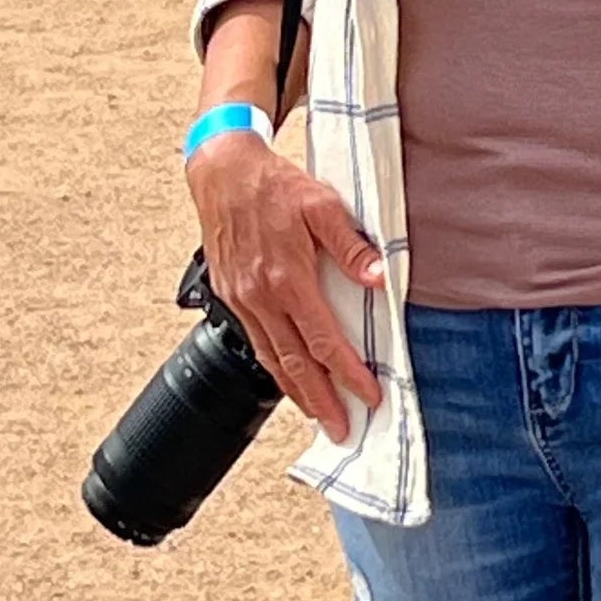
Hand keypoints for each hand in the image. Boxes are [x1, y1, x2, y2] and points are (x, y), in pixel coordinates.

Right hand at [186, 127, 384, 439]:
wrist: (223, 171)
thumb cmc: (274, 185)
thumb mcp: (321, 204)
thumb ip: (350, 244)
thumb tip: (377, 279)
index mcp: (287, 278)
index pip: (323, 339)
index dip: (347, 372)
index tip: (369, 394)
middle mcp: (260, 297)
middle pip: (295, 363)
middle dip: (322, 401)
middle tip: (342, 429)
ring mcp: (241, 300)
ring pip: (272, 358)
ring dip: (297, 392)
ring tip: (319, 414)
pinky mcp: (229, 296)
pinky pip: (256, 341)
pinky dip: (275, 365)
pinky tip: (287, 374)